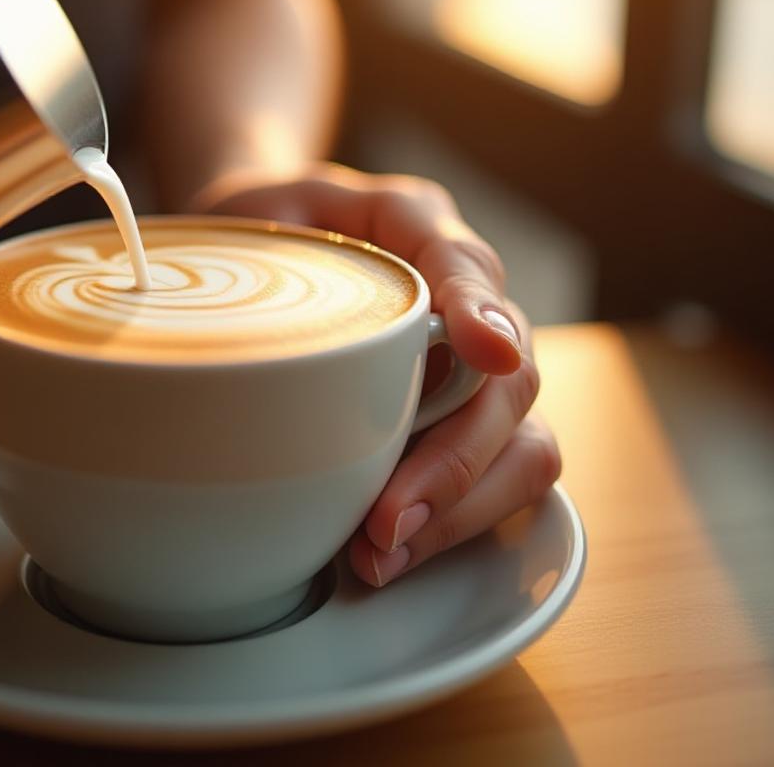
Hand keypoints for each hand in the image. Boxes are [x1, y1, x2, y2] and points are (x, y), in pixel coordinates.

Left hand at [194, 163, 559, 586]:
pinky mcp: (464, 426)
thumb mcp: (251, 215)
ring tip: (381, 556)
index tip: (486, 351)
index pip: (467, 262)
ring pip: (523, 443)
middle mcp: (467, 298)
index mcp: (415, 227)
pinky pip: (495, 482)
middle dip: (459, 459)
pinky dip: (449, 527)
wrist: (256, 245)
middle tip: (388, 519)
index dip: (479, 310)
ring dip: (462, 508)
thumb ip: (260, 254)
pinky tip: (387, 559)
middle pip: (511, 380)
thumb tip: (250, 337)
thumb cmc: (260, 227)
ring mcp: (477, 369)